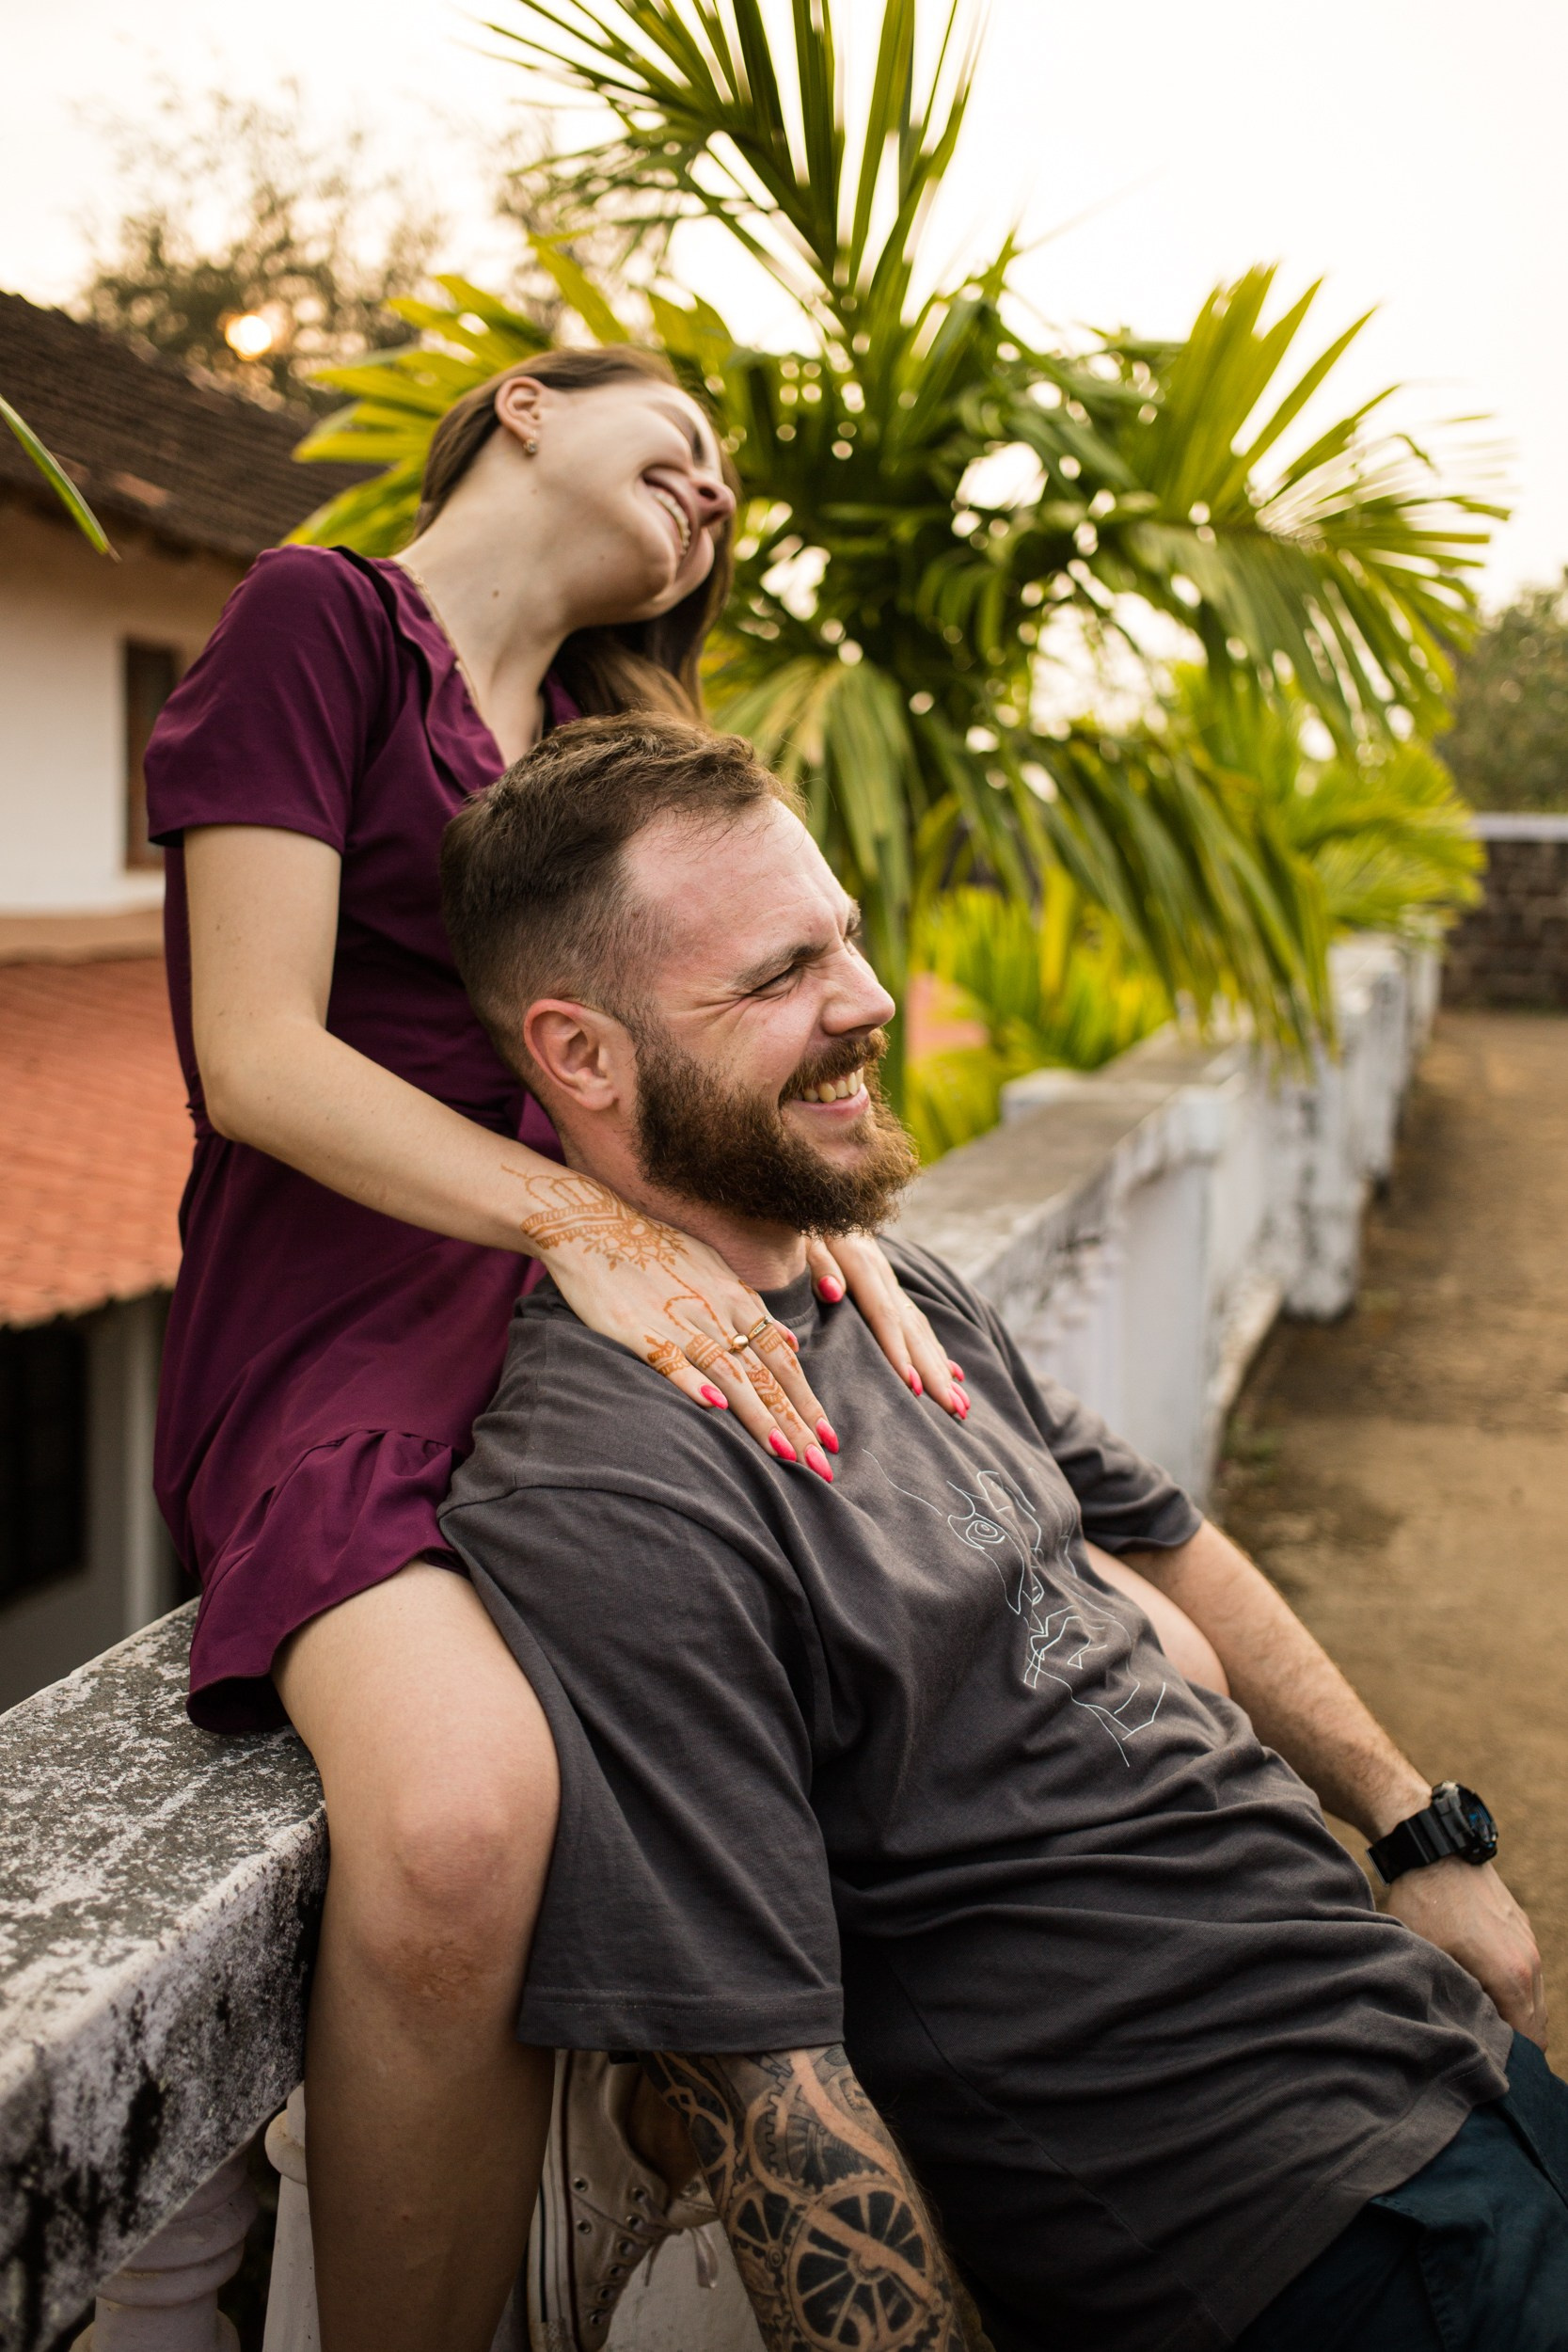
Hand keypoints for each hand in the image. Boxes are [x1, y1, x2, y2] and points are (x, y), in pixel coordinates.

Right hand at [511, 1169, 836, 1473]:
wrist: (595, 1224)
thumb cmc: (657, 1249)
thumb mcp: (715, 1270)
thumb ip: (754, 1309)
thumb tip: (791, 1340)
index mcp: (737, 1299)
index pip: (782, 1359)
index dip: (807, 1399)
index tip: (829, 1438)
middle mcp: (717, 1311)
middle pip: (765, 1374)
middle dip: (795, 1421)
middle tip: (821, 1465)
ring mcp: (679, 1321)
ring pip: (729, 1373)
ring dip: (758, 1414)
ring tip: (784, 1451)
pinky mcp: (640, 1330)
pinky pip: (671, 1359)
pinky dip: (694, 1382)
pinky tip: (715, 1408)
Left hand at [806, 1233, 965, 1416]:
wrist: (817, 1193)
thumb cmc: (799, 1220)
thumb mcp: (800, 1235)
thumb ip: (816, 1261)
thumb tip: (832, 1291)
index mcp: (861, 1263)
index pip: (883, 1316)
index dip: (898, 1353)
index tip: (912, 1388)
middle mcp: (883, 1275)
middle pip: (912, 1329)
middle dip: (934, 1372)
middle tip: (954, 1409)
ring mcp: (890, 1281)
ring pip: (920, 1329)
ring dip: (941, 1368)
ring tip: (960, 1404)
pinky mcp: (890, 1286)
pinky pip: (917, 1323)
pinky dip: (936, 1350)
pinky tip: (953, 1373)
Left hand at [1386, 1858, 1546, 2047]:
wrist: (1434, 1846)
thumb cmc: (1423, 1902)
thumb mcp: (1427, 1958)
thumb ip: (1449, 2002)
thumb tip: (1454, 2036)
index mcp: (1512, 1977)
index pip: (1528, 2041)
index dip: (1508, 2059)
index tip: (1483, 2065)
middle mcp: (1530, 1962)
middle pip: (1535, 2024)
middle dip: (1513, 2041)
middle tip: (1479, 2050)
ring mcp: (1528, 1942)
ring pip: (1532, 1997)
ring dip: (1512, 2013)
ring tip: (1478, 2021)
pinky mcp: (1520, 1927)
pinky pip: (1526, 1972)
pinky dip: (1512, 1988)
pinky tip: (1481, 1988)